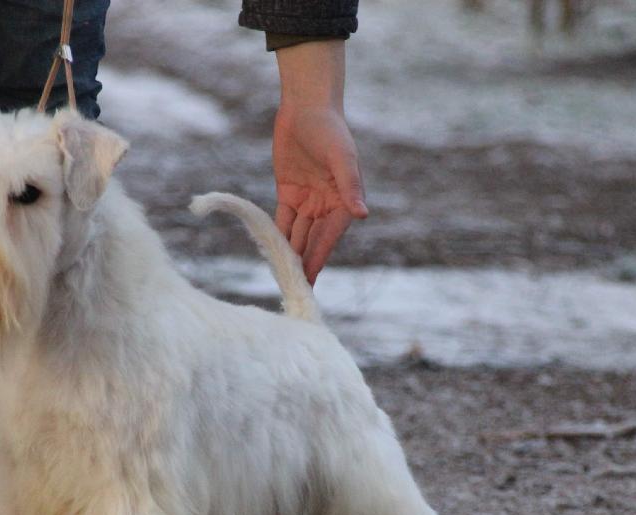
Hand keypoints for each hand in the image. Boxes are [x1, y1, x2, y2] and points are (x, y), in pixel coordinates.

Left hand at [273, 41, 367, 283]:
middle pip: (312, 240)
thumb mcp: (342, 157)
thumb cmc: (330, 129)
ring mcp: (308, 201)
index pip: (329, 236)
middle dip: (304, 262)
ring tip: (282, 277)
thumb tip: (363, 214)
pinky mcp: (289, 193)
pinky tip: (272, 253)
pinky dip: (278, 235)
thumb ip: (350, 186)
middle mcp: (327, 204)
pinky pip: (283, 220)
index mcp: (344, 201)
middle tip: (293, 288)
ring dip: (290, 254)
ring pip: (297, 234)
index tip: (310, 280)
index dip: (319, 258)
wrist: (307, 107)